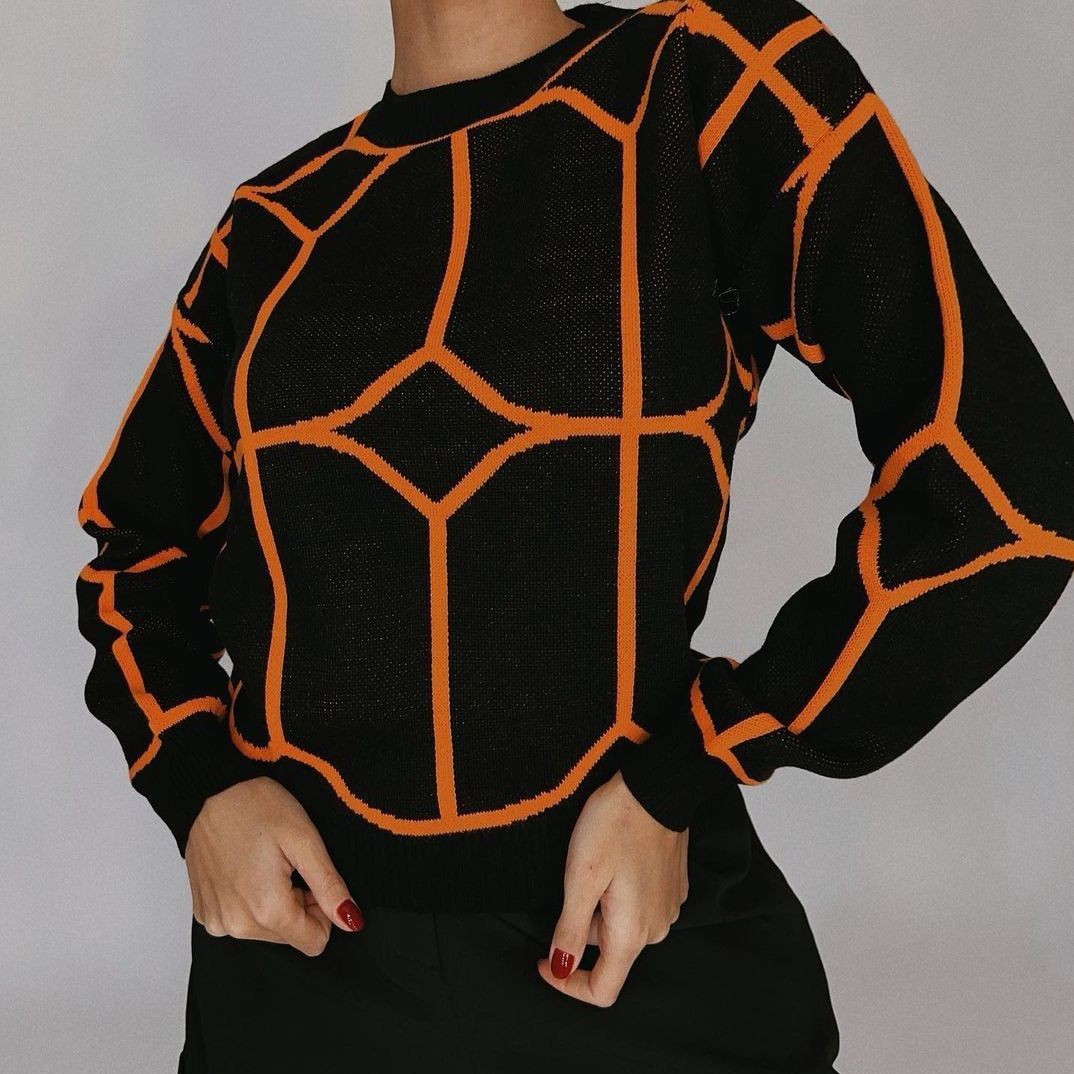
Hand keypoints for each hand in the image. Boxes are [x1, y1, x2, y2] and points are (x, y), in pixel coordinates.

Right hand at [185, 776, 363, 955]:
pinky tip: (244, 868)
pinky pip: (240, 921)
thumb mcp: (304, 840)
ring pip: (266, 930)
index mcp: (266, 910)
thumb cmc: (256, 807)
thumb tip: (350, 921)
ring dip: (273, 902)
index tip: (309, 878)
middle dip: (296, 904)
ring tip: (263, 863)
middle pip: (290, 936)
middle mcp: (237, 925)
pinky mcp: (204, 914)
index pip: (315, 943)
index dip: (321, 910)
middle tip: (286, 865)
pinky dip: (249, 900)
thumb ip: (330, 886)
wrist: (209, 789)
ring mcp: (216, 921)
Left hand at [537, 770, 688, 1005]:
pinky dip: (621, 895)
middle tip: (570, 885)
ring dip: (602, 910)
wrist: (658, 786)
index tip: (544, 960)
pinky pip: (641, 906)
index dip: (568, 983)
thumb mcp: (581, 877)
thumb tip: (561, 967)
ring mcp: (669, 907)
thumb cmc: (617, 825)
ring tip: (593, 865)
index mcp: (632, 933)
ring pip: (624, 927)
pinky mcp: (674, 886)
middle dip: (583, 932)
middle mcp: (657, 928)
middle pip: (610, 954)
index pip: (602, 989)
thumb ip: (571, 929)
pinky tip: (614, 861)